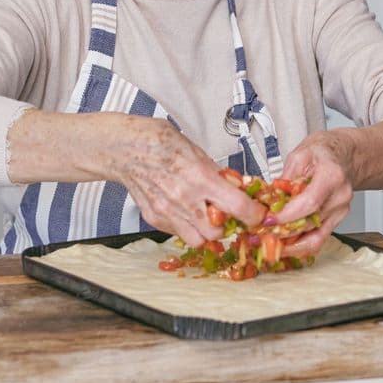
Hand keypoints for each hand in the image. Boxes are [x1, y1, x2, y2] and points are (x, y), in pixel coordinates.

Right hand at [100, 114, 265, 245]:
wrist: (124, 148)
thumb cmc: (158, 142)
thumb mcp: (196, 150)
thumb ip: (216, 173)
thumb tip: (237, 185)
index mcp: (199, 177)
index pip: (237, 206)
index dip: (254, 214)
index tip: (258, 214)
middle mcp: (184, 199)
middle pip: (218, 233)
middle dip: (228, 227)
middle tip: (229, 215)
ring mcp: (167, 211)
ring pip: (198, 241)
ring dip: (207, 233)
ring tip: (206, 217)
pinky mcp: (154, 218)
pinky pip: (178, 234)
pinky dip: (187, 227)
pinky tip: (186, 211)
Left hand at [273, 131, 354, 255]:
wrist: (344, 155)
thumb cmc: (323, 152)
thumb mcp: (299, 155)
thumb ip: (285, 178)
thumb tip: (269, 199)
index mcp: (332, 175)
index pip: (310, 202)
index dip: (288, 215)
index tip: (268, 221)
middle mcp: (340, 196)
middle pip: (311, 224)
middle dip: (283, 233)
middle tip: (261, 235)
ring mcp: (341, 210)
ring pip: (315, 238)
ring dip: (290, 244)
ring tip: (269, 243)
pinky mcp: (338, 220)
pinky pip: (319, 239)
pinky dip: (300, 245)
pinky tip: (285, 245)